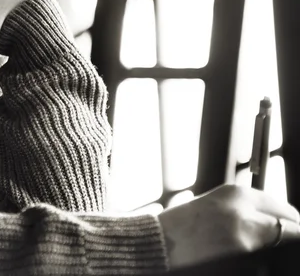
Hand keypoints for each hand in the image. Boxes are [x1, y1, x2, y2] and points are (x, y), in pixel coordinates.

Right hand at [158, 184, 299, 268]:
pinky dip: (268, 252)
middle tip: (292, 238)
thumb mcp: (215, 207)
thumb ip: (242, 210)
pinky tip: (259, 256)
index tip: (294, 228)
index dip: (292, 220)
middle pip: (289, 219)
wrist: (161, 241)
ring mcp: (244, 226)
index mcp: (235, 191)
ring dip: (282, 241)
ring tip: (275, 246)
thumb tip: (270, 222)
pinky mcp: (241, 246)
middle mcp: (243, 204)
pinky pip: (267, 250)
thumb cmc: (184, 226)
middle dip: (294, 230)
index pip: (281, 206)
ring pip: (282, 235)